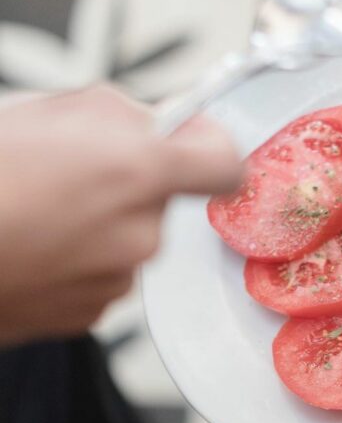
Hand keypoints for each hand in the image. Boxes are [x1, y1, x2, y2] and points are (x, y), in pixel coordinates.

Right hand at [0, 85, 238, 345]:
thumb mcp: (54, 109)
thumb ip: (127, 116)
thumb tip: (161, 129)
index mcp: (139, 173)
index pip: (225, 165)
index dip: (211, 149)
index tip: (193, 142)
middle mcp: (139, 234)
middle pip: (162, 203)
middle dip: (132, 184)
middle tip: (75, 172)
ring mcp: (116, 279)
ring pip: (130, 240)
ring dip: (102, 223)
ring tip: (43, 210)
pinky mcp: (89, 313)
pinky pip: (103, 275)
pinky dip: (80, 260)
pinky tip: (36, 246)